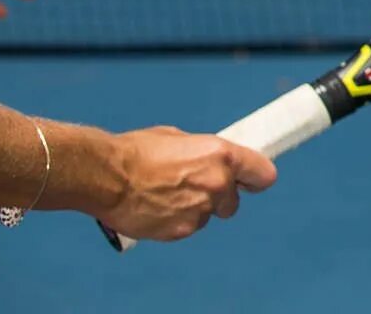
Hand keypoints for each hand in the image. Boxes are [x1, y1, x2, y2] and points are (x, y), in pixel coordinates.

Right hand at [94, 128, 277, 242]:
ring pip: (208, 216)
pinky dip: (175, 222)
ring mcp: (201, 210)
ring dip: (194, 210)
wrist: (106, 177)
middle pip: (233, 201)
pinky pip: (186, 227)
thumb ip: (204, 154)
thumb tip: (211, 162)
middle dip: (218, 198)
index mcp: (222, 156)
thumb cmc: (137, 152)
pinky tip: (155, 209)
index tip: (249, 182)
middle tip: (191, 189)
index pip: (263, 174)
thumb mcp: (179, 139)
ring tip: (165, 197)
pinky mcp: (182, 230)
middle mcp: (218, 184)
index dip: (255, 179)